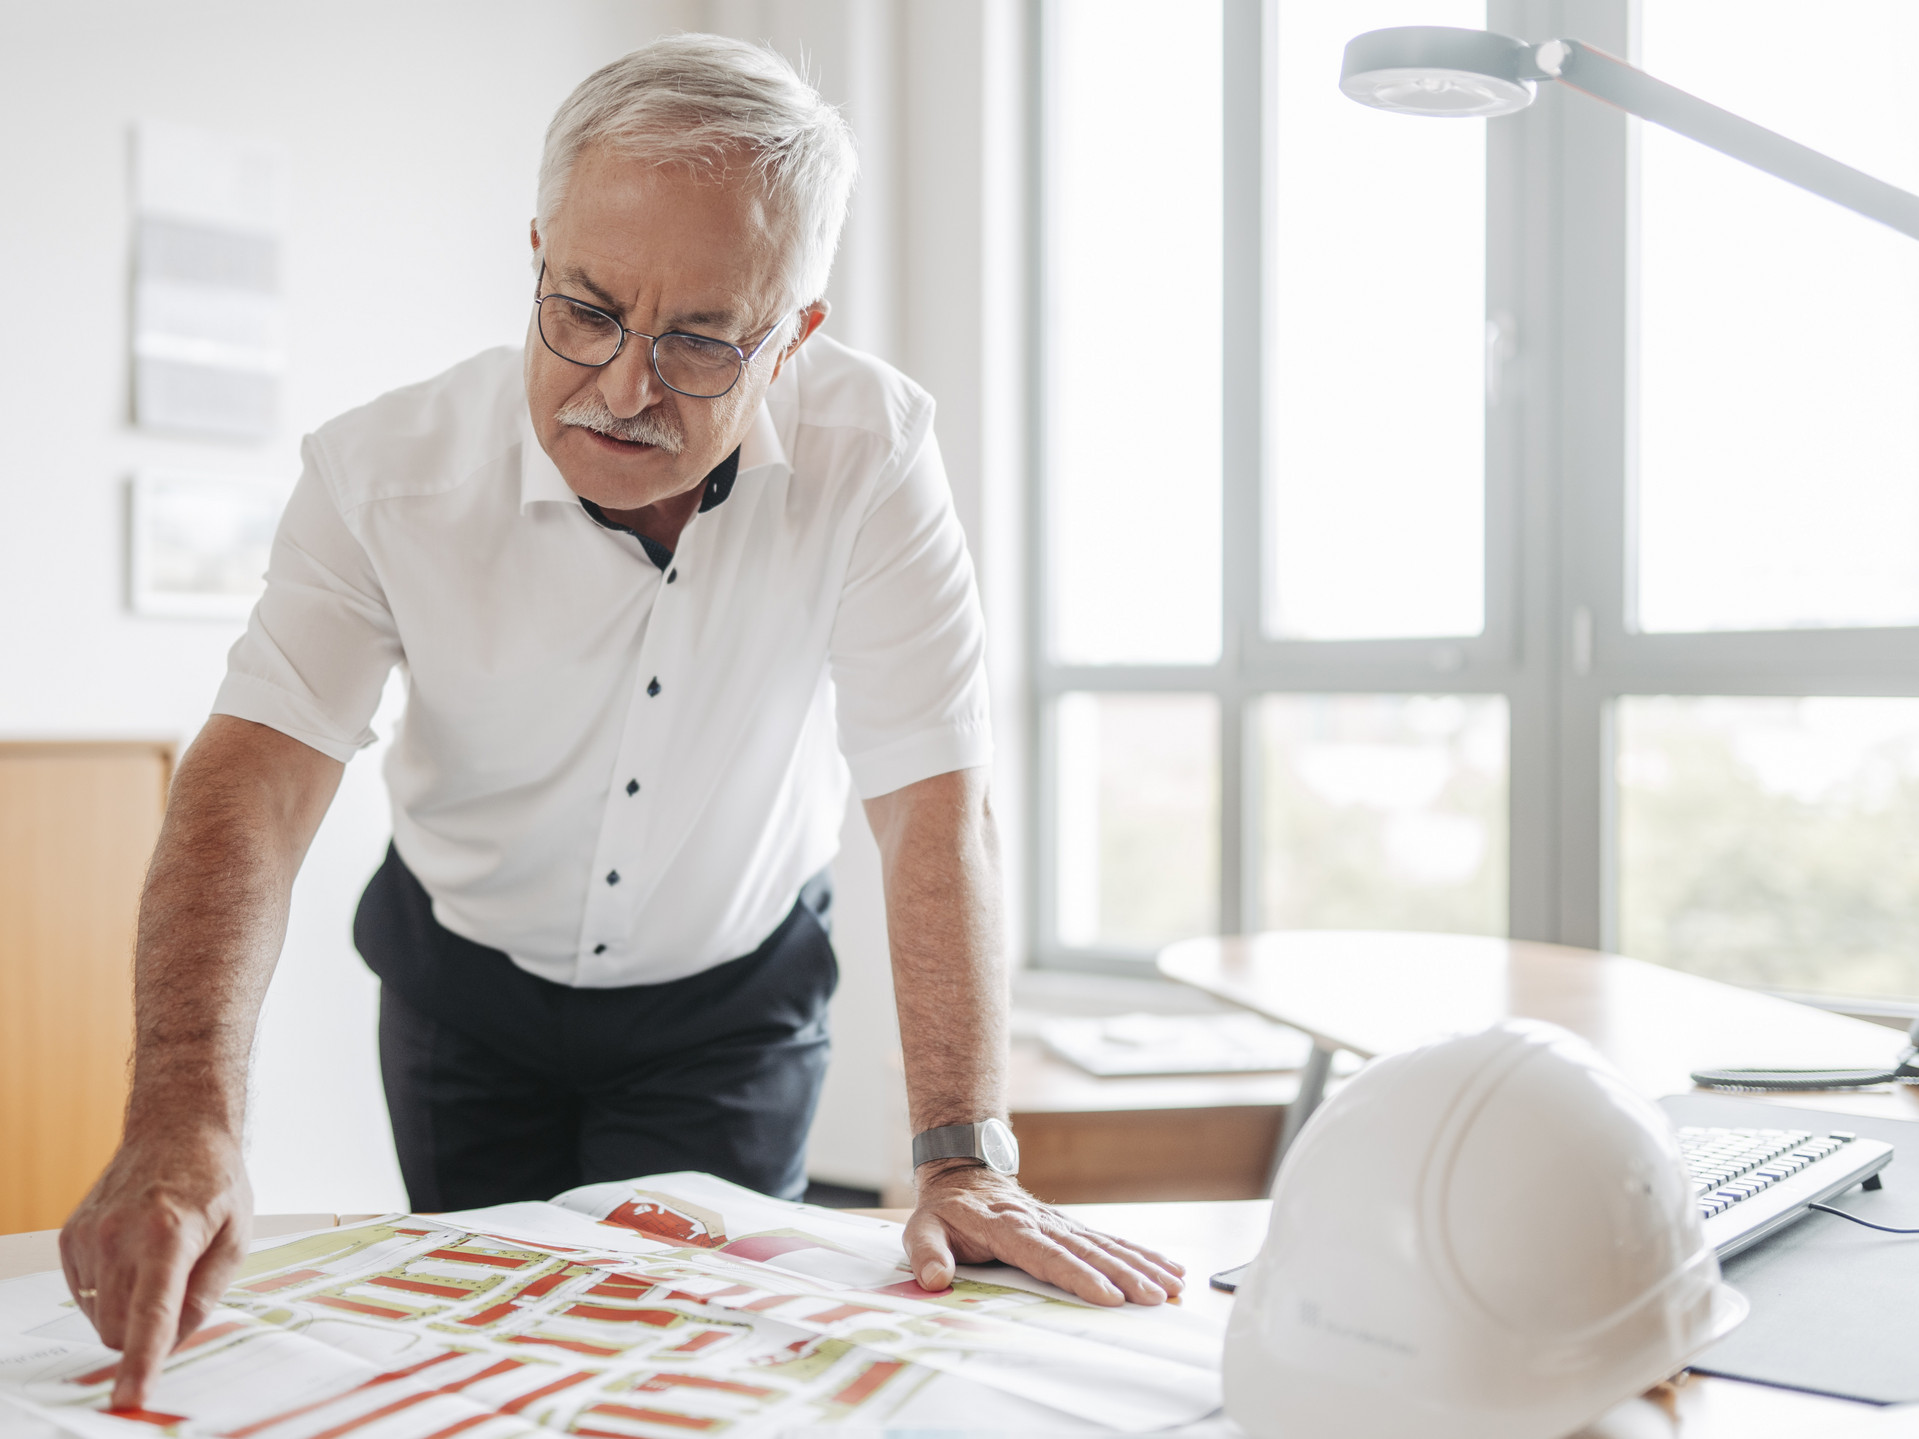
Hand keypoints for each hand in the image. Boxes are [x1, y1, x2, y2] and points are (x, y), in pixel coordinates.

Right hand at [59, 1123, 252, 1411]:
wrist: (175, 1129)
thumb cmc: (213, 1180)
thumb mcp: (236, 1236)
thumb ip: (206, 1293)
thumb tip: (175, 1340)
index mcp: (169, 1233)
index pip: (152, 1313)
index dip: (142, 1360)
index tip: (132, 1395)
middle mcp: (120, 1235)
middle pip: (120, 1329)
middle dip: (146, 1333)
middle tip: (178, 1289)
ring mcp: (89, 1236)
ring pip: (99, 1317)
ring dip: (128, 1309)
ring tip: (158, 1258)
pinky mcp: (70, 1237)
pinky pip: (84, 1295)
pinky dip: (110, 1290)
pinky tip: (133, 1253)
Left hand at [902, 1161, 1185, 1305]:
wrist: (964, 1174)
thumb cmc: (946, 1211)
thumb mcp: (922, 1228)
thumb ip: (927, 1254)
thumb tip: (935, 1280)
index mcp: (1008, 1226)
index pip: (1047, 1255)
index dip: (1078, 1275)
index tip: (1107, 1295)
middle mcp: (1042, 1223)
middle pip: (1088, 1251)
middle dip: (1124, 1275)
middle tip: (1153, 1299)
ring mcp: (1061, 1224)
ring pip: (1106, 1244)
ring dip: (1141, 1265)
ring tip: (1172, 1287)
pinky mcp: (1072, 1228)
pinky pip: (1110, 1240)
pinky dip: (1140, 1254)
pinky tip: (1168, 1268)